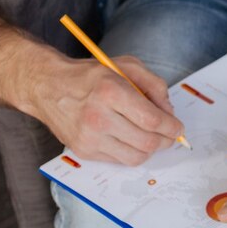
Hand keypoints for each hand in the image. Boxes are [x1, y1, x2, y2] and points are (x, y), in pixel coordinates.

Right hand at [33, 55, 182, 164]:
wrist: (48, 87)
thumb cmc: (91, 75)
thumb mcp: (127, 66)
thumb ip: (154, 86)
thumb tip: (169, 113)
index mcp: (110, 92)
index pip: (152, 120)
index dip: (172, 128)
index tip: (178, 128)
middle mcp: (98, 117)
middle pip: (147, 142)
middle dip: (166, 141)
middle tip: (170, 135)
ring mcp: (89, 138)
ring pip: (135, 157)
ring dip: (150, 150)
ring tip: (152, 138)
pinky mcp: (83, 151)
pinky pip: (119, 161)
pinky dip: (131, 152)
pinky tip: (131, 139)